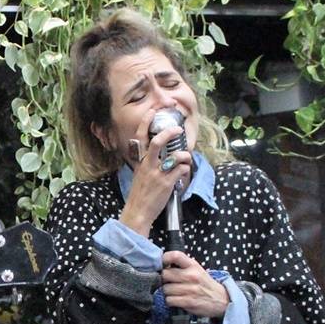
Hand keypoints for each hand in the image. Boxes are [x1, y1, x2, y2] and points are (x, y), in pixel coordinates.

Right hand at [119, 112, 192, 236]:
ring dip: (185, 155)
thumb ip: (148, 163)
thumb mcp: (139, 175)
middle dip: (170, 133)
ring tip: (186, 157)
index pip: (140, 137)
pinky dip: (186, 170)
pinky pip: (182, 170)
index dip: (146, 121)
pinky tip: (184, 174)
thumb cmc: (139, 194)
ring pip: (175, 156)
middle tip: (178, 130)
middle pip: (157, 142)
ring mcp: (157, 174)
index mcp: (140, 161)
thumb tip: (162, 155)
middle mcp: (147, 165)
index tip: (154, 111)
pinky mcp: (167, 184)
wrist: (137, 212)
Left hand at [161, 251, 228, 318]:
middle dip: (164, 280)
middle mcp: (191, 276)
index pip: (175, 256)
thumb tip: (162, 264)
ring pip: (165, 289)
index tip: (162, 264)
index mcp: (193, 265)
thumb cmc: (204, 284)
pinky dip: (171, 301)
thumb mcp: (196, 269)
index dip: (164, 259)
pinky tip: (177, 299)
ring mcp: (190, 289)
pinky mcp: (188, 301)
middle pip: (165, 274)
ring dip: (168, 292)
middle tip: (170, 282)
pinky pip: (169, 300)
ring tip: (176, 292)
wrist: (221, 300)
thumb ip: (181, 266)